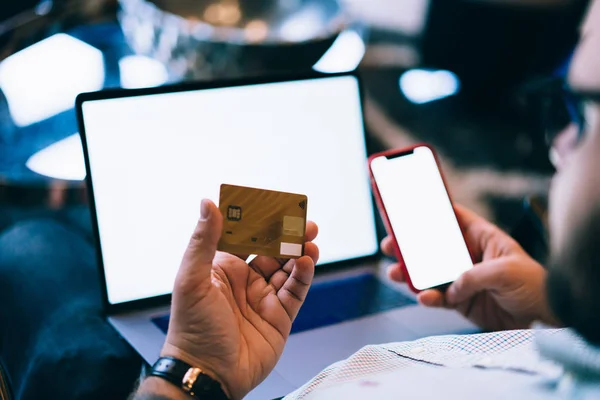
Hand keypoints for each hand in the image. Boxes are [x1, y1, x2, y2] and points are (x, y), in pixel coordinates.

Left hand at [162, 199, 318, 398]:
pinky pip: (296, 291)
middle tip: (305, 222)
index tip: (276, 205)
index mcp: (223, 268)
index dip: (261, 221)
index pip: (246, 236)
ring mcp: (264, 298)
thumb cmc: (192, 328)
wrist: (208, 374)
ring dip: (300, 253)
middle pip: (272, 250)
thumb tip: (207, 203)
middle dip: (289, 236)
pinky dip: (303, 276)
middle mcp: (245, 281)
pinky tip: (306, 263)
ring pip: (288, 269)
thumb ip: (203, 241)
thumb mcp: (192, 279)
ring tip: (311, 241)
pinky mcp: (280, 317)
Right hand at [382, 205, 557, 330]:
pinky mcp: (461, 301)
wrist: (544, 321)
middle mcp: (469, 256)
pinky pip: (438, 297)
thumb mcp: (507, 271)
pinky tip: (423, 297)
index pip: (453, 218)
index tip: (407, 205)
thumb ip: (474, 275)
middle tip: (390, 244)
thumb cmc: (534, 287)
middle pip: (433, 246)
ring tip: (396, 273)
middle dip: (410, 245)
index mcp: (482, 238)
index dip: (432, 211)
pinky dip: (428, 298)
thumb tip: (452, 286)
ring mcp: (463, 279)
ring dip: (411, 273)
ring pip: (429, 272)